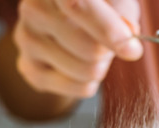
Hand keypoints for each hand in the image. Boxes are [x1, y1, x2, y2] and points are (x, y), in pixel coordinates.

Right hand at [14, 0, 142, 97]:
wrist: (61, 21)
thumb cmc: (96, 7)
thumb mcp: (115, 1)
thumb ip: (123, 14)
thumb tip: (129, 40)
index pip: (77, 4)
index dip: (107, 29)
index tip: (132, 49)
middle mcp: (32, 9)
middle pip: (88, 48)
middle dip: (110, 53)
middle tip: (109, 44)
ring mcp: (26, 39)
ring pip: (86, 72)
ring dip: (101, 67)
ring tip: (92, 52)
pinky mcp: (28, 68)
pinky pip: (79, 87)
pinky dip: (90, 82)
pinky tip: (80, 65)